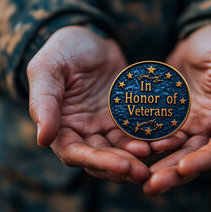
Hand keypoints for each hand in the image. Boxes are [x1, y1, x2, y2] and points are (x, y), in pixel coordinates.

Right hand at [27, 26, 149, 183]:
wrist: (91, 38)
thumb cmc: (64, 50)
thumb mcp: (48, 68)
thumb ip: (44, 101)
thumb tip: (43, 139)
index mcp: (62, 126)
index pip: (75, 153)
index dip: (97, 162)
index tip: (120, 166)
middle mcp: (85, 132)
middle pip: (103, 158)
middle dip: (123, 167)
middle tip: (143, 173)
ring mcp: (108, 127)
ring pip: (124, 150)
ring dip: (139, 158)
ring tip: (158, 159)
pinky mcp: (127, 118)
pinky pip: (140, 132)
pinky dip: (152, 139)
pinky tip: (167, 141)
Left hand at [144, 24, 210, 193]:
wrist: (203, 36)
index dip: (205, 160)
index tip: (185, 167)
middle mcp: (209, 128)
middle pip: (193, 158)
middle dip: (175, 173)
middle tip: (153, 185)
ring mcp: (188, 124)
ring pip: (173, 152)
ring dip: (158, 166)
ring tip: (139, 178)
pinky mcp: (169, 116)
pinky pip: (156, 133)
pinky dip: (146, 144)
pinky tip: (131, 150)